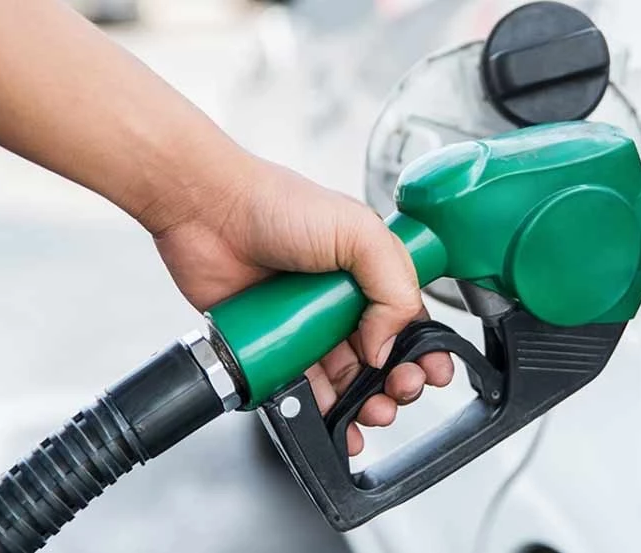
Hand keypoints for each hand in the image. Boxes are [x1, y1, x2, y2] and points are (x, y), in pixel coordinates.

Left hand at [151, 156, 453, 454]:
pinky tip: (334, 419)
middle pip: (385, 357)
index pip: (411, 320)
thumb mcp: (358, 231)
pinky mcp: (276, 347)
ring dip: (366, 403)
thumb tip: (386, 346)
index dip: (426, 348)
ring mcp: (310, 326)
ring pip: (348, 380)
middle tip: (400, 390)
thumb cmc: (277, 204)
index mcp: (372, 271)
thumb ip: (393, 287)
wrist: (207, 212)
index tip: (432, 370)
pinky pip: (304, 388)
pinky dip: (322, 411)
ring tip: (372, 411)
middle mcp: (344, 300)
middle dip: (400, 381)